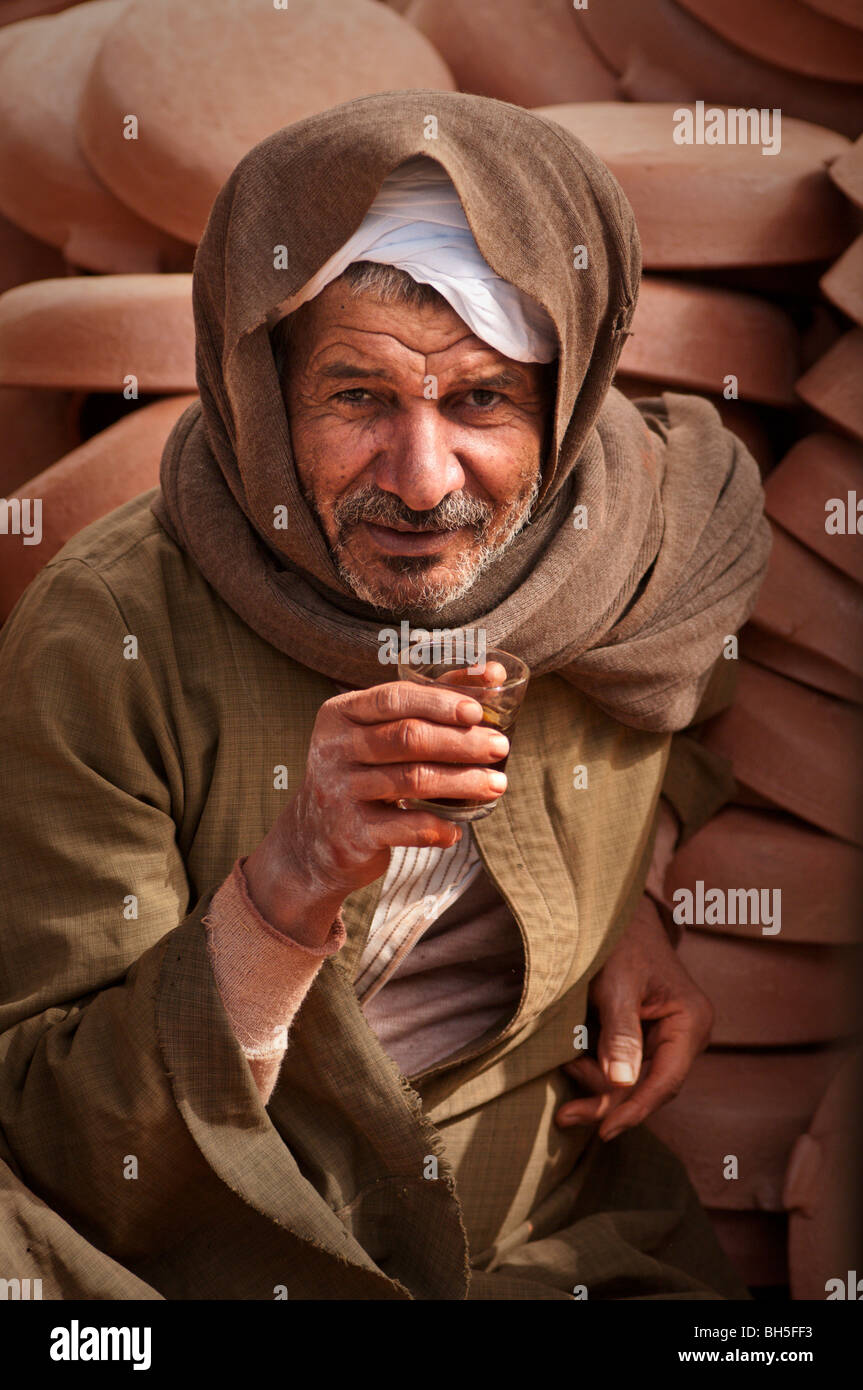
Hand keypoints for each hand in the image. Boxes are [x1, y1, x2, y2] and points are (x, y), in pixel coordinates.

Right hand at [243, 673, 508, 934]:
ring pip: (411, 780)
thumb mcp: (378, 733)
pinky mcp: (350, 833)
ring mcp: (339, 792)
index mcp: (341, 714)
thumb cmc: (362, 773)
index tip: (478, 711)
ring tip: (496, 785)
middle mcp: (333, 749)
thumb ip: (431, 702)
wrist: (311, 841)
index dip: (439, 702)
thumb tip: (494, 675)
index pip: (394, 698)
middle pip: (407, 737)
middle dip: (461, 741)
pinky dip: (437, 827)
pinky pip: (405, 827)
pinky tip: (458, 828)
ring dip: (462, 782)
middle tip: (500, 746)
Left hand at [555, 896, 713, 1140]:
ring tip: (565, 1065)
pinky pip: (623, 1066)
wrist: (612, 912)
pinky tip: (573, 1061)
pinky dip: (597, 1070)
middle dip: (608, 1100)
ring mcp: (668, 1038)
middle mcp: (687, 1035)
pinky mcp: (646, 1037)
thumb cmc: (619, 941)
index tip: (603, 1130)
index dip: (634, 1109)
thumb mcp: (616, 984)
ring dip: (598, 1084)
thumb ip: (620, 1033)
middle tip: (565, 1114)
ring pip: (634, 1082)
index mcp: (692, 1022)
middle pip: (649, 1088)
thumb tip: (622, 1084)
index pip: (666, 1081)